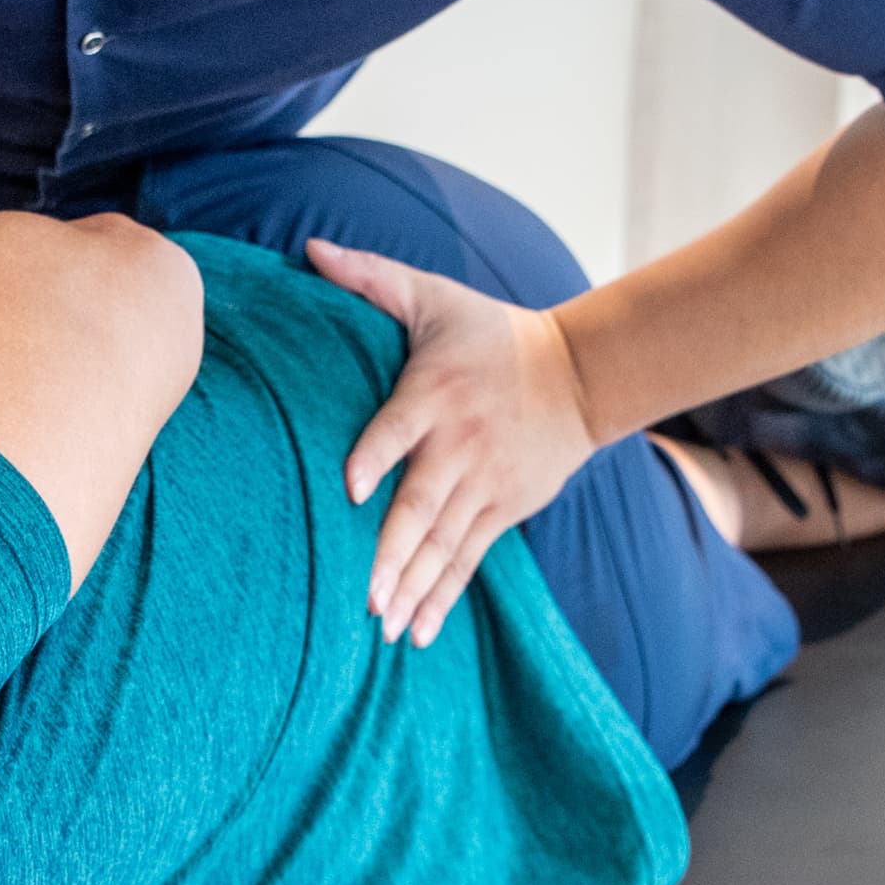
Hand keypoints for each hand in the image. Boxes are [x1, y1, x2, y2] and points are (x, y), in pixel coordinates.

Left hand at [306, 237, 607, 647]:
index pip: (400, 427)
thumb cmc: (487, 333)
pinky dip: (444, 597)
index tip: (348, 488)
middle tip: (366, 594)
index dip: (376, 456)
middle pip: (422, 504)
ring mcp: (484, 485)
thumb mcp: (433, 296)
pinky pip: (467, 559)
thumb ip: (371, 277)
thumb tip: (308, 251)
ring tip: (384, 626)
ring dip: (414, 586)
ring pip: (444, 544)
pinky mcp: (501, 511)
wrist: (576, 376)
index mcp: (435, 394)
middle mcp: (460, 445)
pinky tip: (417, 634)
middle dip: (394, 550)